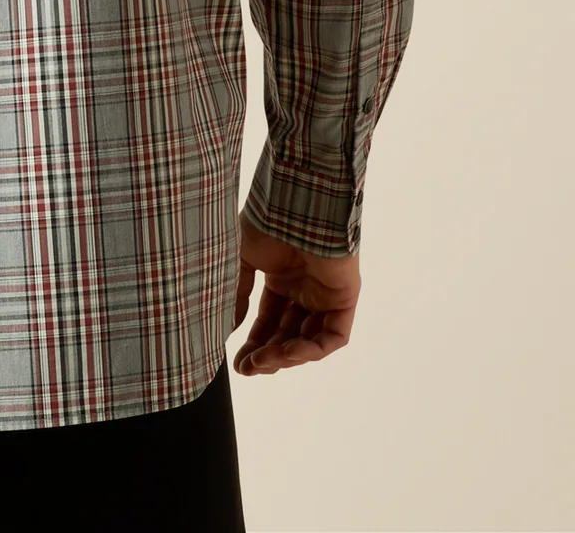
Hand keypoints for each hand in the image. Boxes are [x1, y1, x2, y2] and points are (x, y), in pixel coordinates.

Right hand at [230, 210, 359, 375]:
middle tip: (249, 368)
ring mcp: (326, 294)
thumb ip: (237, 294)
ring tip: (263, 362)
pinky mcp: (345, 299)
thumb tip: (229, 328)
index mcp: (282, 276)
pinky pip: (334, 336)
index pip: (270, 320)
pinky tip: (287, 353)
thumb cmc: (267, 224)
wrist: (294, 206)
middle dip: (268, 354)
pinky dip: (311, 349)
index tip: (238, 362)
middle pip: (288, 334)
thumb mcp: (241, 260)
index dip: (255, 342)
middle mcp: (305, 288)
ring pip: (310, 340)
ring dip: (287, 356)